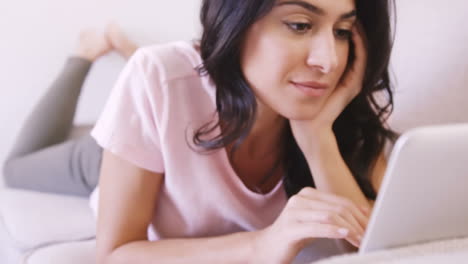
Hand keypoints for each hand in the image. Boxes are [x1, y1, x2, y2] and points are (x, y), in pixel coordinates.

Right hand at [252, 187, 369, 262]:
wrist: (265, 249)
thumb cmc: (293, 237)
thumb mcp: (315, 223)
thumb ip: (333, 216)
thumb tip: (363, 215)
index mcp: (307, 194)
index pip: (340, 201)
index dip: (359, 213)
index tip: (372, 226)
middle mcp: (300, 199)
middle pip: (338, 207)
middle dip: (358, 222)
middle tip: (370, 235)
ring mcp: (293, 212)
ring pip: (330, 215)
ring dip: (350, 228)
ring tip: (360, 239)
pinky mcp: (290, 227)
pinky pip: (317, 227)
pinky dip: (334, 231)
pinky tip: (346, 235)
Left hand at [289, 23, 367, 150]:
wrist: (308, 128)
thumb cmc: (302, 106)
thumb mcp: (302, 82)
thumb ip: (304, 68)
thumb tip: (298, 50)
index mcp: (339, 75)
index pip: (347, 48)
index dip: (344, 31)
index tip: (339, 19)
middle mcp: (349, 78)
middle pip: (358, 48)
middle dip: (355, 30)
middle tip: (352, 15)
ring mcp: (352, 82)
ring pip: (363, 52)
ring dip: (359, 34)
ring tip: (354, 19)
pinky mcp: (352, 87)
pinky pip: (360, 61)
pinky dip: (359, 46)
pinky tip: (352, 32)